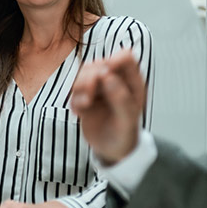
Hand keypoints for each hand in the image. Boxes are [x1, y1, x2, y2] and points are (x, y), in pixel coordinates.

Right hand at [69, 49, 144, 164]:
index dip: (113, 60)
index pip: (125, 57)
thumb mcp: (127, 121)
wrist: (111, 150)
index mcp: (132, 83)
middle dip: (90, 78)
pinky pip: (74, 88)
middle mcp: (116, 81)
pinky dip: (73, 99)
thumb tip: (108, 76)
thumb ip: (121, 98)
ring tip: (84, 105)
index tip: (104, 75)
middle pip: (99, 64)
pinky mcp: (86, 95)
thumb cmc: (125, 135)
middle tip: (89, 97)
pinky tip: (78, 113)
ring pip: (84, 73)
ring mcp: (100, 87)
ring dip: (79, 87)